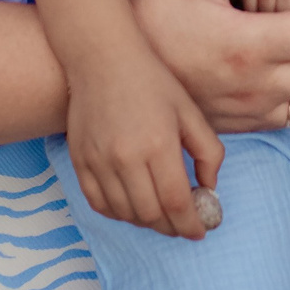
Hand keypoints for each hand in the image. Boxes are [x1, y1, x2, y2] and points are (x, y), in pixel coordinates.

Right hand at [64, 42, 222, 239]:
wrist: (103, 58)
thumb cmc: (152, 81)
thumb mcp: (191, 112)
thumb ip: (209, 153)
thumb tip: (209, 188)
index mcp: (159, 145)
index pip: (177, 203)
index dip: (191, 224)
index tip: (201, 231)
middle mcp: (126, 158)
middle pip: (151, 214)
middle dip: (171, 227)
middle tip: (183, 225)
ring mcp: (98, 162)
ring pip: (125, 213)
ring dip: (146, 222)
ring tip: (160, 215)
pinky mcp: (79, 161)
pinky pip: (98, 203)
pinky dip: (118, 213)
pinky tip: (132, 206)